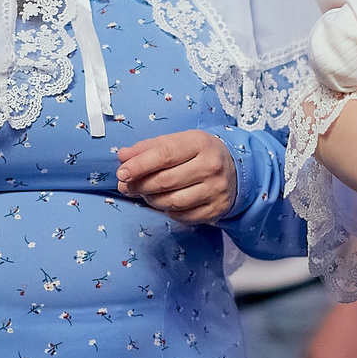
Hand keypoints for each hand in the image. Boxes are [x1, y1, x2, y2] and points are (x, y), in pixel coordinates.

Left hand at [116, 131, 238, 223]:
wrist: (234, 170)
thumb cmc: (197, 153)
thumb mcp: (176, 142)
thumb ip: (148, 148)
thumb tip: (123, 156)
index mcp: (199, 142)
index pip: (164, 154)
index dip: (139, 165)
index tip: (122, 173)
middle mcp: (211, 166)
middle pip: (166, 181)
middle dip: (140, 185)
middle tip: (126, 186)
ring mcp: (216, 190)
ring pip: (172, 202)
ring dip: (151, 200)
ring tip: (145, 193)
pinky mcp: (217, 209)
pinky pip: (182, 215)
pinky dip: (167, 211)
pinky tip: (165, 202)